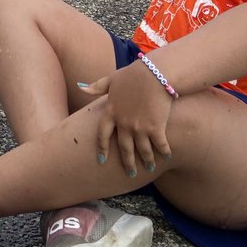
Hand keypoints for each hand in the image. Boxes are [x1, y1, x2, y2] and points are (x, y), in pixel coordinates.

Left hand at [81, 60, 172, 175]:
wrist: (154, 73)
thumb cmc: (133, 74)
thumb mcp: (111, 79)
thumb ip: (97, 87)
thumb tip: (80, 87)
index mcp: (111, 112)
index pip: (102, 135)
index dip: (101, 148)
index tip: (101, 160)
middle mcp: (123, 123)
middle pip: (123, 148)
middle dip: (127, 163)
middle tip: (130, 174)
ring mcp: (139, 127)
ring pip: (142, 151)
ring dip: (146, 160)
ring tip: (149, 167)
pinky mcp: (156, 128)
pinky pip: (159, 146)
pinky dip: (164, 152)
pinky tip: (166, 157)